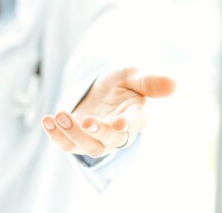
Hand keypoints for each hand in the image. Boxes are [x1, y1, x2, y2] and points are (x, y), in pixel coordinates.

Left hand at [41, 67, 175, 157]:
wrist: (101, 91)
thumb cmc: (121, 82)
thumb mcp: (132, 74)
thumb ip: (149, 81)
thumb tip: (174, 83)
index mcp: (137, 115)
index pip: (136, 124)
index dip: (127, 125)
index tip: (119, 124)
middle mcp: (119, 132)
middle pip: (108, 140)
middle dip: (95, 131)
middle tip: (84, 119)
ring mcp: (98, 139)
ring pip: (87, 147)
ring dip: (72, 134)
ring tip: (58, 115)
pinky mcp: (79, 140)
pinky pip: (68, 145)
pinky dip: (56, 135)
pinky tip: (46, 120)